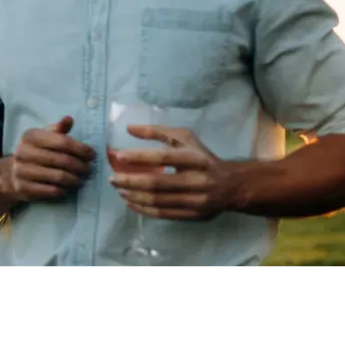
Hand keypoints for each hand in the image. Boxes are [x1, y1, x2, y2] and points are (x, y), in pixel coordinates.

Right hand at [11, 117, 94, 200]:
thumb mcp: (44, 137)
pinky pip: (50, 190)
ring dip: (74, 179)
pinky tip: (68, 188)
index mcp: (30, 136)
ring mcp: (21, 171)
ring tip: (81, 179)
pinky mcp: (23, 188)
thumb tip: (69, 119)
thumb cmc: (35, 151)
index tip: (93, 154)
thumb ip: (59, 129)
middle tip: (89, 169)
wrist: (12, 172)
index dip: (80, 148)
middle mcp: (23, 152)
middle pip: (61, 160)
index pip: (62, 141)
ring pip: (57, 177)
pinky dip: (63, 190)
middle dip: (80, 165)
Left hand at [107, 124, 241, 219]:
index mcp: (194, 158)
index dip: (140, 157)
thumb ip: (157, 132)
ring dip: (134, 196)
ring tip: (119, 190)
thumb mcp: (184, 138)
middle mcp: (197, 180)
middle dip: (130, 182)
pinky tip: (131, 203)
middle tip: (112, 179)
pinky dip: (144, 209)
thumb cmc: (202, 157)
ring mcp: (196, 201)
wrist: (232, 185)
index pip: (164, 157)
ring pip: (158, 201)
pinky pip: (163, 214)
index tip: (118, 156)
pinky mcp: (194, 215)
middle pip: (157, 184)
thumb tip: (128, 128)